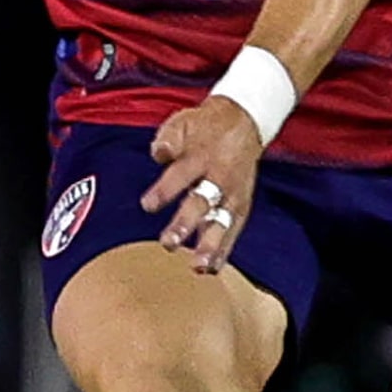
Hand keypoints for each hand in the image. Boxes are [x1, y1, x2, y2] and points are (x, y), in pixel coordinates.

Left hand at [143, 96, 263, 273]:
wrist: (244, 121)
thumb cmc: (205, 127)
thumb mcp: (183, 122)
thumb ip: (168, 139)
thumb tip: (158, 154)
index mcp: (202, 156)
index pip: (182, 175)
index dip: (165, 190)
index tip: (147, 205)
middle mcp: (220, 178)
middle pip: (202, 203)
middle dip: (186, 224)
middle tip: (168, 244)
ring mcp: (233, 194)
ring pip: (221, 222)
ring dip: (209, 245)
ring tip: (197, 267)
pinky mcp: (241, 206)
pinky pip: (233, 231)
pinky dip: (223, 251)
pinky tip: (210, 269)